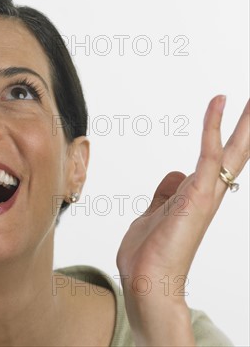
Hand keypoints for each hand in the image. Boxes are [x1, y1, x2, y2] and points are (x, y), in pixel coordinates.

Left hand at [116, 96, 248, 343]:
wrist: (145, 282)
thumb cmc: (148, 254)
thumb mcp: (154, 213)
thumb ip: (166, 193)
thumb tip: (177, 174)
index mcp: (197, 196)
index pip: (218, 158)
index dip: (225, 134)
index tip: (229, 110)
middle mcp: (207, 193)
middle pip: (235, 153)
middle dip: (246, 126)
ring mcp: (205, 195)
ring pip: (231, 150)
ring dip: (244, 122)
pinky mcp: (197, 196)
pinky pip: (209, 154)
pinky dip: (213, 127)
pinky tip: (218, 103)